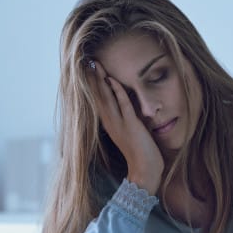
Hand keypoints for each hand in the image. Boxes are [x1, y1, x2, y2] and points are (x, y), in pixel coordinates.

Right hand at [89, 61, 163, 194]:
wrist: (145, 171)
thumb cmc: (141, 153)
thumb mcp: (130, 133)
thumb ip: (126, 119)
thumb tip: (126, 107)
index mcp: (109, 124)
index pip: (98, 100)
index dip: (93, 85)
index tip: (88, 70)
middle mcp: (110, 123)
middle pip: (98, 97)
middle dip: (92, 79)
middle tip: (87, 62)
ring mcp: (119, 124)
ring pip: (106, 98)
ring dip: (100, 81)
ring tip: (95, 66)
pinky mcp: (131, 125)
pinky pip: (122, 105)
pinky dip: (117, 91)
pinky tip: (113, 80)